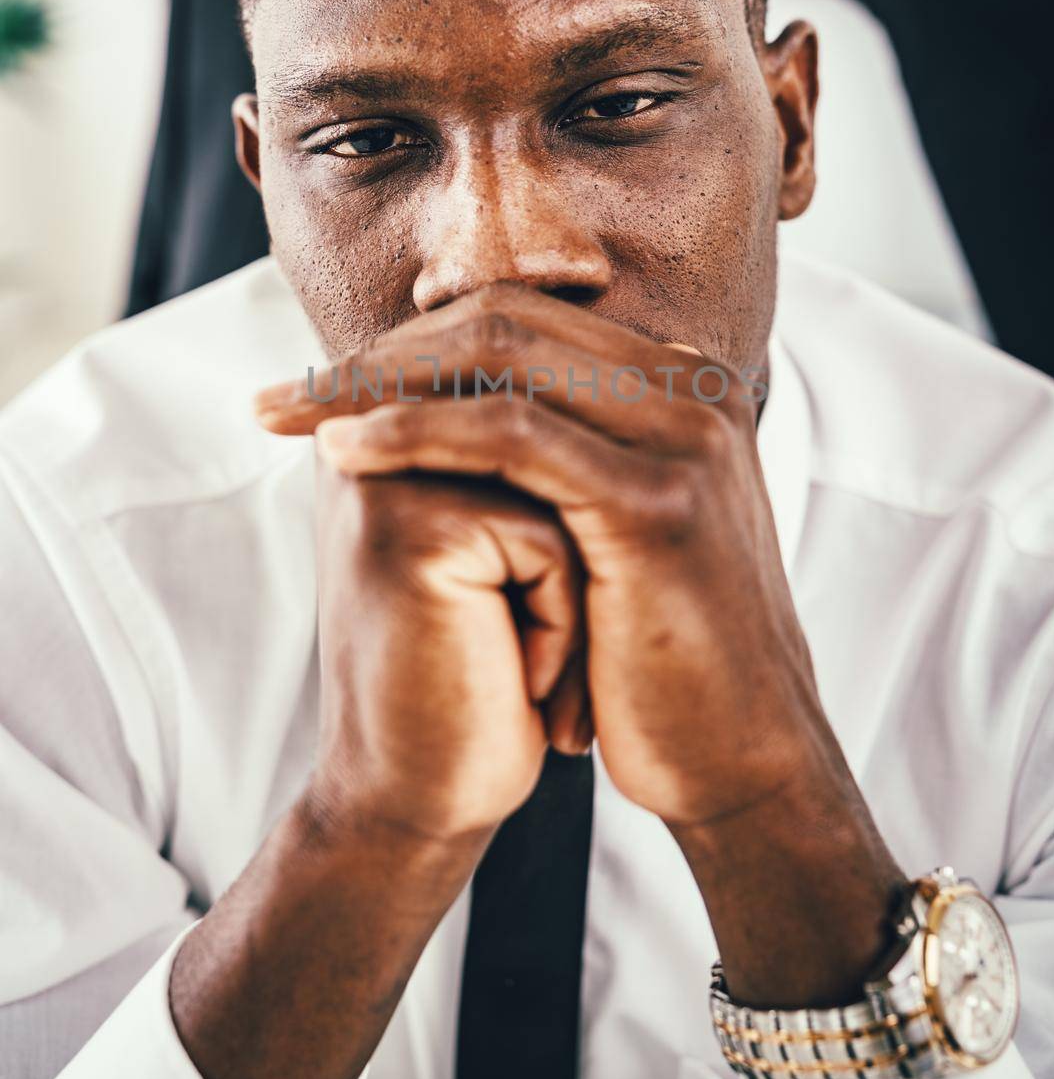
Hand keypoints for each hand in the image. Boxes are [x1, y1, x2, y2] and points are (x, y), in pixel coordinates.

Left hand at [258, 281, 906, 1078]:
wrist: (743, 760)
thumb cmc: (661, 654)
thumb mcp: (621, 531)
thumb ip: (576, 456)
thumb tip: (476, 414)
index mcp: (680, 389)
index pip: (526, 319)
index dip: (414, 340)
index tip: (325, 386)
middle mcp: (691, 392)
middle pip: (507, 319)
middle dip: (381, 351)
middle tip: (285, 397)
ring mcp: (683, 439)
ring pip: (503, 357)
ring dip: (378, 380)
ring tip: (292, 418)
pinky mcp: (657, 505)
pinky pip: (511, 434)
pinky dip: (416, 430)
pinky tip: (346, 452)